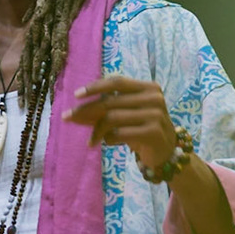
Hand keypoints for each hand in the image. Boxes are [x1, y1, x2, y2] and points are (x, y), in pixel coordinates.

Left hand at [61, 75, 176, 171]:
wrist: (167, 152)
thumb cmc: (142, 129)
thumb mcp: (124, 116)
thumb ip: (103, 112)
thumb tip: (74, 113)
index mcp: (148, 88)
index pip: (117, 82)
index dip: (95, 87)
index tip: (76, 95)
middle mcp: (153, 98)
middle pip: (110, 101)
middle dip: (86, 110)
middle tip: (67, 118)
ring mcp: (155, 115)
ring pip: (112, 118)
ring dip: (97, 130)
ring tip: (91, 140)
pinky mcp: (153, 132)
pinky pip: (120, 133)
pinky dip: (108, 139)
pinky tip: (107, 143)